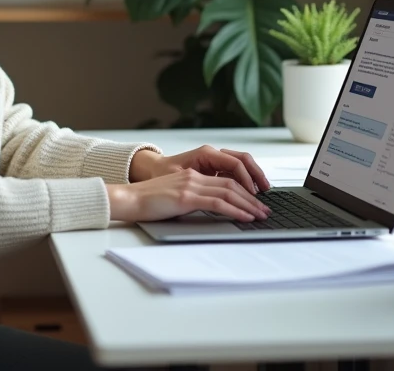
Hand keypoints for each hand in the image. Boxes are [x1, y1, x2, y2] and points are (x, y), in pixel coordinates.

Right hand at [106, 169, 270, 223]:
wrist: (128, 200)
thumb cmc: (147, 203)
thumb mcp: (174, 198)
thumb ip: (192, 199)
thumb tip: (211, 212)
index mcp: (192, 175)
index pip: (226, 180)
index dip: (244, 191)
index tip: (256, 203)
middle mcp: (194, 177)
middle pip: (232, 184)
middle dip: (252, 198)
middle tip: (265, 211)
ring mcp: (191, 185)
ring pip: (229, 192)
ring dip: (248, 205)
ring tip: (260, 216)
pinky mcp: (186, 197)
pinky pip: (218, 203)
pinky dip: (235, 210)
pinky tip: (245, 217)